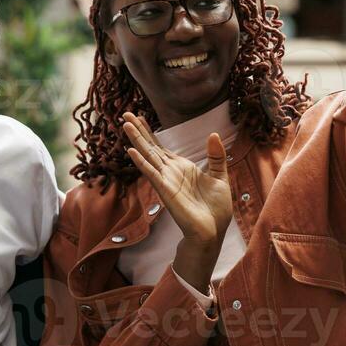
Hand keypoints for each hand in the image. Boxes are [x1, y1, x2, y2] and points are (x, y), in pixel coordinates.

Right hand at [122, 111, 232, 246]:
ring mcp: (166, 180)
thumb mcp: (220, 176)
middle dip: (139, 131)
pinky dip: (141, 162)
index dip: (150, 133)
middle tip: (126, 114)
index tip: (140, 118)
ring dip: (137, 141)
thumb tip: (213, 134)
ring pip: (148, 156)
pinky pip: (151, 173)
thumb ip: (216, 156)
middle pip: (151, 147)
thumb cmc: (216, 208)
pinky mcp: (166, 190)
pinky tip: (132, 150)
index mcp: (181, 167)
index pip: (161, 147)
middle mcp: (170, 172)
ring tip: (126, 125)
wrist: (213, 230)